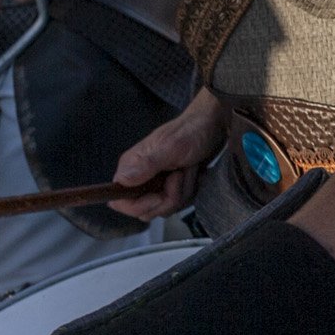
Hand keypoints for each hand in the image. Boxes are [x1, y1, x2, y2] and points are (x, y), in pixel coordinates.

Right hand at [107, 89, 228, 221]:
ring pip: (165, 208)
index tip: (160, 195)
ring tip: (188, 169)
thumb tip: (122, 180)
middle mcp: (141, 177)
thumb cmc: (192, 130)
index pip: (120, 201)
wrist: (214, 125)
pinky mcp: (172, 187)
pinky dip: (190, 190)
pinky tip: (194, 174)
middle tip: (180, 174)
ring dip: (183, 191)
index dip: (139, 206)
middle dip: (169, 197)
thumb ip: (147, 164)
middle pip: (146, 210)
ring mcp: (157, 183)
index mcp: (132, 166)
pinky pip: (178, 204)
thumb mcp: (172, 146)